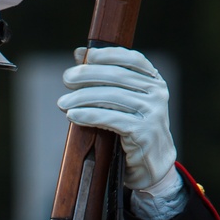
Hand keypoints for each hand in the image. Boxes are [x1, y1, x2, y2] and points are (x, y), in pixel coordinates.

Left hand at [57, 46, 175, 190]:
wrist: (152, 165)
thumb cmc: (133, 130)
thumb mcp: (123, 101)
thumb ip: (105, 78)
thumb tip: (79, 54)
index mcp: (154, 81)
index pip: (132, 59)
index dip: (108, 55)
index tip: (85, 57)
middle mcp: (157, 94)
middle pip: (118, 77)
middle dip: (88, 76)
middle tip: (66, 79)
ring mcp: (153, 112)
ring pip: (112, 98)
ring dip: (82, 98)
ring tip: (62, 103)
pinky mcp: (144, 132)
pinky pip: (111, 119)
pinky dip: (89, 116)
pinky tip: (73, 116)